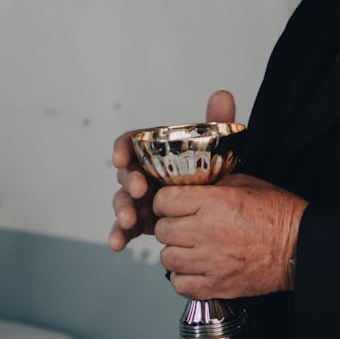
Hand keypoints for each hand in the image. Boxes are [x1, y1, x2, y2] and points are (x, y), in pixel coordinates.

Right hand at [108, 89, 236, 251]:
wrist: (216, 205)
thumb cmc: (207, 171)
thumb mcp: (213, 147)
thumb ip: (216, 121)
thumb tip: (222, 95)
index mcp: (153, 152)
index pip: (130, 144)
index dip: (122, 149)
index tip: (122, 158)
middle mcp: (142, 173)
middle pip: (126, 174)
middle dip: (129, 181)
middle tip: (139, 190)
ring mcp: (140, 199)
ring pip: (123, 202)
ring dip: (122, 211)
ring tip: (129, 222)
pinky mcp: (141, 221)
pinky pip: (125, 228)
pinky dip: (119, 235)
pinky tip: (117, 243)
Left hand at [153, 173, 307, 298]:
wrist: (299, 247)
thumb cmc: (277, 214)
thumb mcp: (244, 183)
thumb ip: (211, 184)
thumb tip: (186, 186)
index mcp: (214, 203)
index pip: (164, 200)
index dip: (165, 201)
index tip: (172, 204)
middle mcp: (208, 231)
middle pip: (162, 230)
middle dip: (169, 225)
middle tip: (182, 225)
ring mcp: (211, 261)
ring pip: (167, 258)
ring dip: (175, 252)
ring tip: (189, 248)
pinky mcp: (217, 285)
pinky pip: (180, 284)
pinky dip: (183, 277)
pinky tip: (194, 268)